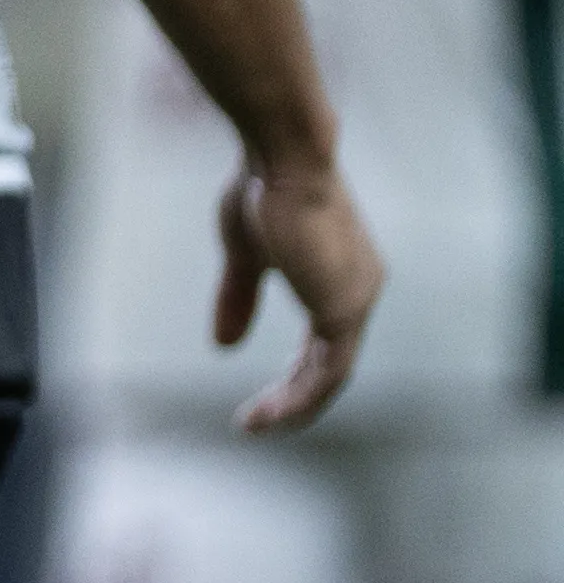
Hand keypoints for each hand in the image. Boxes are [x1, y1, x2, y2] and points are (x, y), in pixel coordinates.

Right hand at [219, 153, 381, 433]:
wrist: (283, 158)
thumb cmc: (261, 189)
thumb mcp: (244, 253)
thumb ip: (240, 298)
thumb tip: (224, 346)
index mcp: (340, 277)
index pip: (323, 343)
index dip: (292, 375)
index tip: (261, 399)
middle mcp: (359, 292)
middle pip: (329, 365)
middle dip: (292, 398)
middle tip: (254, 421)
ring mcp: (356, 302)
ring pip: (330, 376)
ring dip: (293, 406)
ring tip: (255, 424)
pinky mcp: (344, 310)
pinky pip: (327, 372)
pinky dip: (300, 397)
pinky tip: (270, 412)